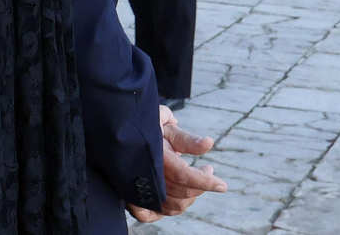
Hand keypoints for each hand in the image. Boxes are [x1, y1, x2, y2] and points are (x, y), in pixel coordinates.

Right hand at [127, 105, 227, 221]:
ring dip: (189, 198)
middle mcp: (142, 173)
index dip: (205, 182)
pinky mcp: (128, 195)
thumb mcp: (164, 124)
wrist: (116, 127)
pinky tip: (177, 200)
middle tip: (208, 170)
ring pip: (170, 206)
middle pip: (179, 192)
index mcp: (151, 155)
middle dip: (200, 186)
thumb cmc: (143, 123)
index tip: (222, 185)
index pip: (182, 175)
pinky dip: (164, 213)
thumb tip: (208, 144)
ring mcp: (134, 187)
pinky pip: (147, 215)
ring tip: (196, 181)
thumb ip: (185, 139)